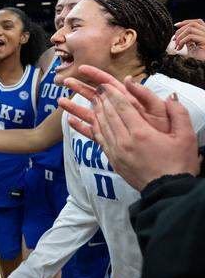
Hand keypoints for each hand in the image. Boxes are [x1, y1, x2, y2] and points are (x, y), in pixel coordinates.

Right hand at [58, 65, 169, 139]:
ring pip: (91, 114)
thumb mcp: (159, 110)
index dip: (96, 75)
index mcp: (130, 102)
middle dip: (80, 88)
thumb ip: (145, 95)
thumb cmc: (167, 133)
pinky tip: (69, 122)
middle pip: (96, 97)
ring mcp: (114, 126)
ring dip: (76, 106)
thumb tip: (127, 79)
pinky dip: (81, 127)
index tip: (82, 68)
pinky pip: (93, 133)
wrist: (169, 160)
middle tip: (65, 81)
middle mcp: (120, 112)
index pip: (110, 84)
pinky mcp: (112, 140)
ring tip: (60, 101)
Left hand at [81, 83, 199, 190]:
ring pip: (101, 126)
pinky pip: (99, 140)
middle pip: (108, 115)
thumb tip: (170, 97)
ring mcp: (116, 152)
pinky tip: (91, 121)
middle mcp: (124, 142)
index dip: (112, 94)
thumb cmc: (180, 164)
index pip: (122, 107)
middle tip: (97, 89)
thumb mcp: (186, 137)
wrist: (168, 192)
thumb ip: (178, 114)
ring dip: (96, 111)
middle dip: (102, 99)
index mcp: (141, 133)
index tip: (105, 85)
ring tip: (92, 100)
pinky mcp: (113, 161)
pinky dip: (93, 128)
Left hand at [173, 19, 204, 60]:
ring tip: (177, 44)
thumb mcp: (192, 47)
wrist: (203, 65)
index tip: (175, 25)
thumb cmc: (200, 58)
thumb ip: (188, 40)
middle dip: (180, 30)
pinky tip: (180, 47)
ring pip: (190, 29)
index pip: (197, 22)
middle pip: (193, 24)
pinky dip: (182, 41)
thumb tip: (180, 34)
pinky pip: (190, 36)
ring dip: (180, 36)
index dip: (186, 22)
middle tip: (174, 40)